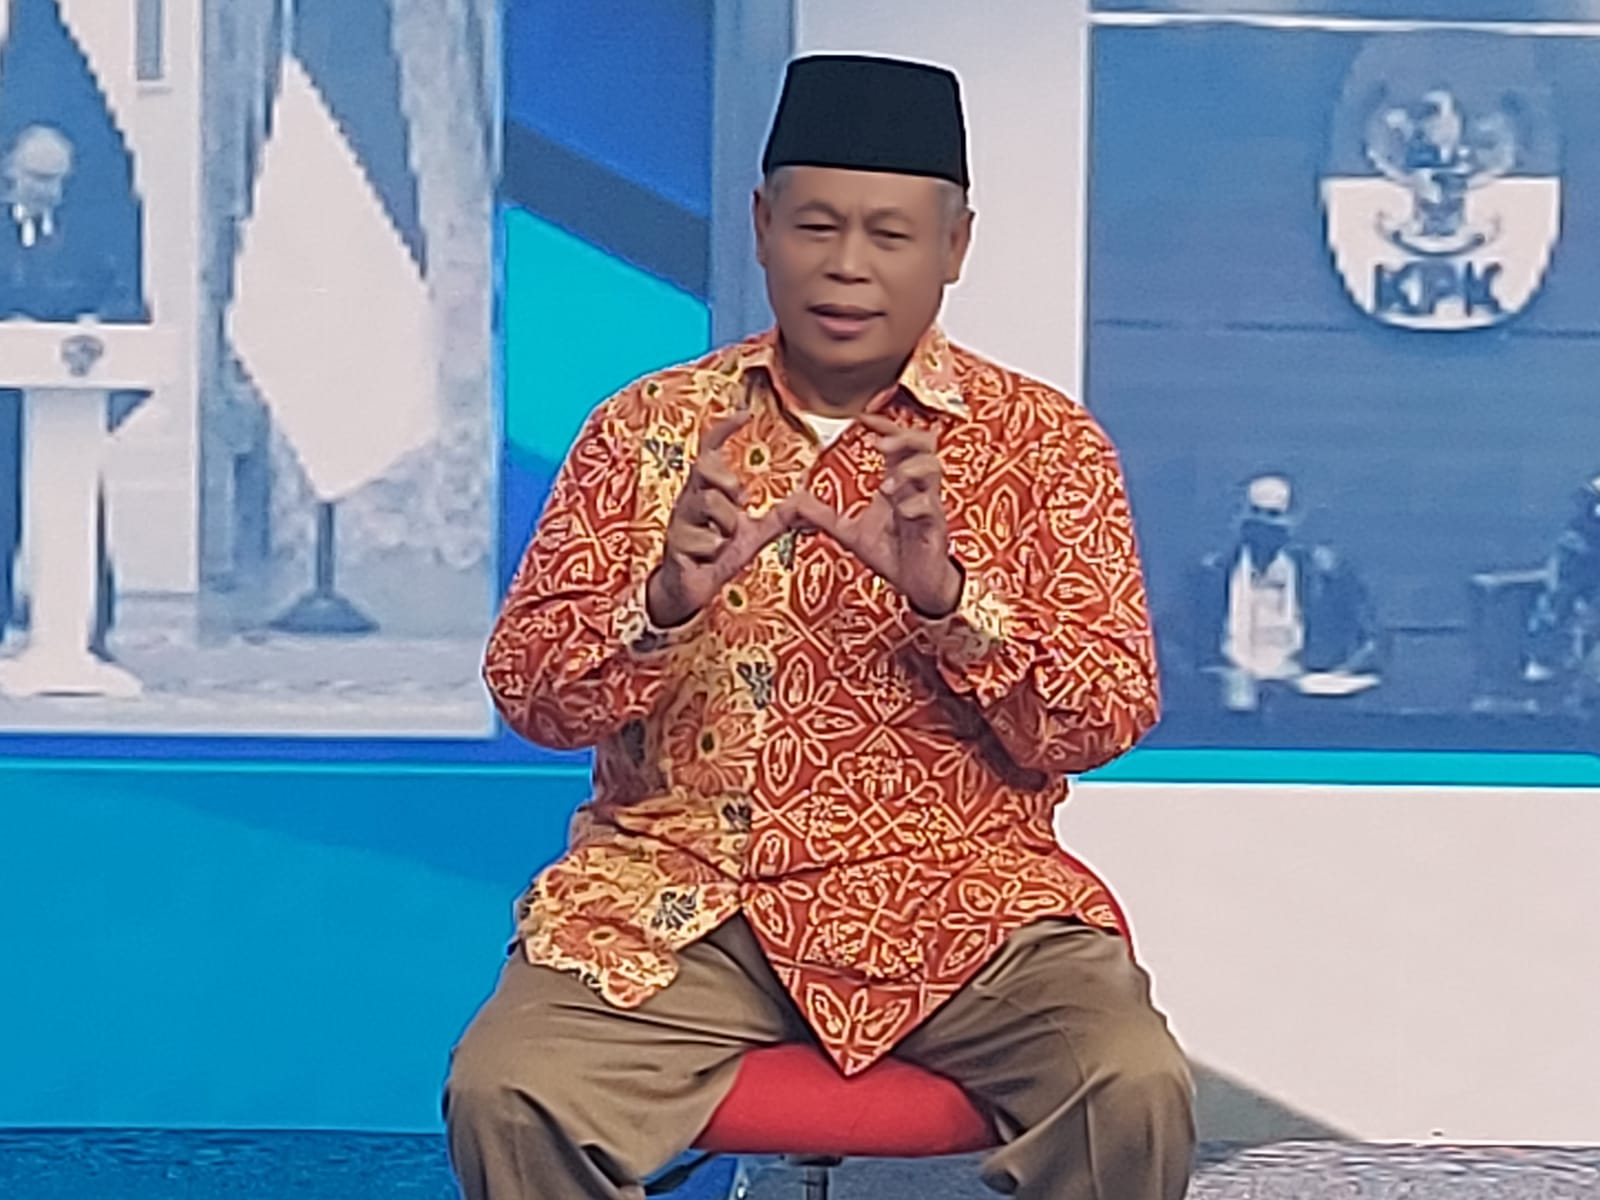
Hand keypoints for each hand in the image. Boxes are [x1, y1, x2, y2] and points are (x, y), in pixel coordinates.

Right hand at [647, 412, 799, 627]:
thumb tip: (802, 502)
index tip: (745, 414)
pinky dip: (715, 554)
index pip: (709, 452)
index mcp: (705, 491)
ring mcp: (679, 520)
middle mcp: (688, 499)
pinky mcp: (675, 544)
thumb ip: (776, 518)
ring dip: (728, 529)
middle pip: (705, 470)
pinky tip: (707, 559)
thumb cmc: (716, 553)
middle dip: (727, 481)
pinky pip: (707, 542)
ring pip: (711, 507)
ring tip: (723, 542)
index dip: (724, 431)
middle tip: (740, 500)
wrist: (690, 586)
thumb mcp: (753, 534)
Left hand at [794, 413, 962, 617]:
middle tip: (880, 445)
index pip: (899, 442)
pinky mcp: (935, 528)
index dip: (884, 425)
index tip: (864, 418)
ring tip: (886, 487)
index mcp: (898, 483)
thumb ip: (822, 515)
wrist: (915, 584)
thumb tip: (793, 501)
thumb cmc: (892, 553)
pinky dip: (916, 505)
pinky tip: (903, 512)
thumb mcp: (849, 532)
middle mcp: (916, 489)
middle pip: (924, 444)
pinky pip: (932, 507)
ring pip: (932, 470)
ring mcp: (929, 506)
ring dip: (909, 472)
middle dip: (903, 438)